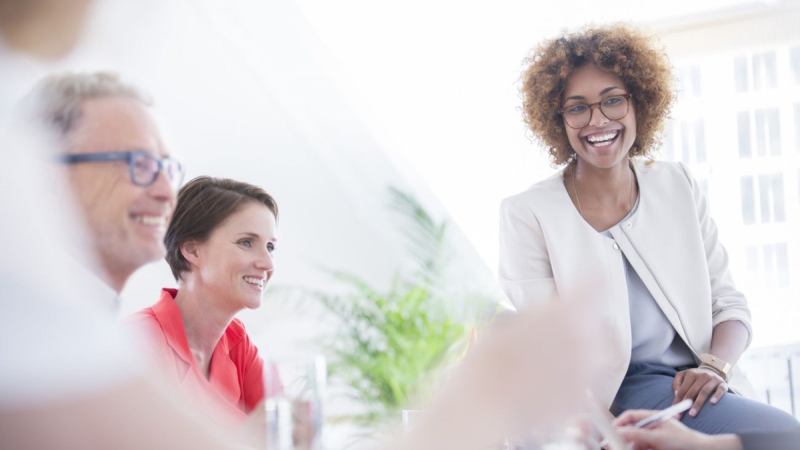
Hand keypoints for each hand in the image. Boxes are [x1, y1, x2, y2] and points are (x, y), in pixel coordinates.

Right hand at [614, 410, 741, 449]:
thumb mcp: (659, 437)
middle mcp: (652, 427)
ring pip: (636, 443)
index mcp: (652, 418)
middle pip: (631, 431)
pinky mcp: (656, 448)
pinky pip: (642, 448)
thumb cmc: (685, 441)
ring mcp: (654, 439)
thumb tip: (619, 432)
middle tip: (614, 446)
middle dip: (623, 438)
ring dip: (631, 447)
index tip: (610, 431)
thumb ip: (638, 434)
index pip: (630, 416)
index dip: (619, 422)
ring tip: (628, 448)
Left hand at [672, 367, 726, 416]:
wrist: (713, 371)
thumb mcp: (683, 377)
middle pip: (693, 390)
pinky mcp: (723, 384)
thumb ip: (676, 384)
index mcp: (691, 373)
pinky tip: (712, 403)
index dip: (678, 400)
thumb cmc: (695, 379)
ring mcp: (713, 379)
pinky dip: (716, 396)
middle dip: (687, 403)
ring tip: (692, 413)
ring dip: (698, 403)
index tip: (676, 410)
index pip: (682, 389)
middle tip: (683, 414)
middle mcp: (702, 375)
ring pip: (704, 391)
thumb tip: (676, 394)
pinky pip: (720, 390)